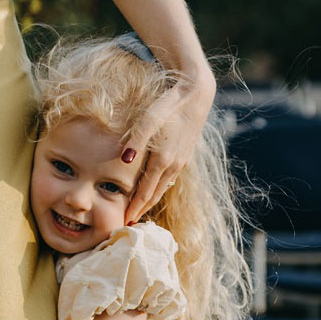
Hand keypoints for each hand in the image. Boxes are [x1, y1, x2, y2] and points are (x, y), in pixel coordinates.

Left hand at [121, 77, 214, 223]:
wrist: (195, 94)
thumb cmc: (167, 105)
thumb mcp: (148, 120)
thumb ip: (135, 141)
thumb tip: (124, 160)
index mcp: (163, 160)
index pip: (145, 193)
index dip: (134, 209)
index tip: (124, 223)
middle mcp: (174, 165)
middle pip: (154, 195)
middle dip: (141, 211)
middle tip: (128, 225)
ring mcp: (181, 161)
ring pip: (163, 188)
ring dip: (151, 201)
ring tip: (139, 212)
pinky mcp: (185, 155)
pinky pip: (170, 178)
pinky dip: (160, 189)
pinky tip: (154, 191)